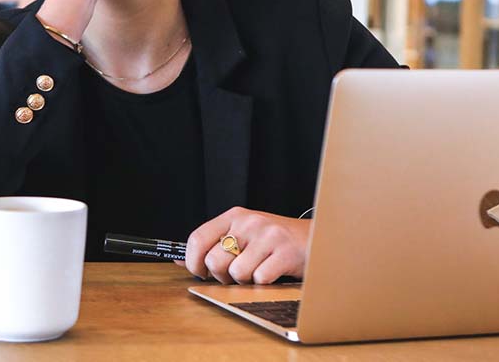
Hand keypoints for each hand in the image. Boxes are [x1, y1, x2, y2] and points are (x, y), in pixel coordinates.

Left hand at [178, 207, 311, 284]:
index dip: (193, 262)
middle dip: (222, 276)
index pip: (198, 237)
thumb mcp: (244, 235)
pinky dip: (264, 284)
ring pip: (237, 273)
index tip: (200, 273)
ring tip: (258, 271)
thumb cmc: (276, 241)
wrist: (319, 237)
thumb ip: (214, 245)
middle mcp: (249, 222)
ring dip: (245, 281)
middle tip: (236, 275)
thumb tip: (179, 261)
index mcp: (234, 215)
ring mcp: (268, 236)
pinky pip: (260, 279)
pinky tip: (274, 273)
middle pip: (215, 260)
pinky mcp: (285, 252)